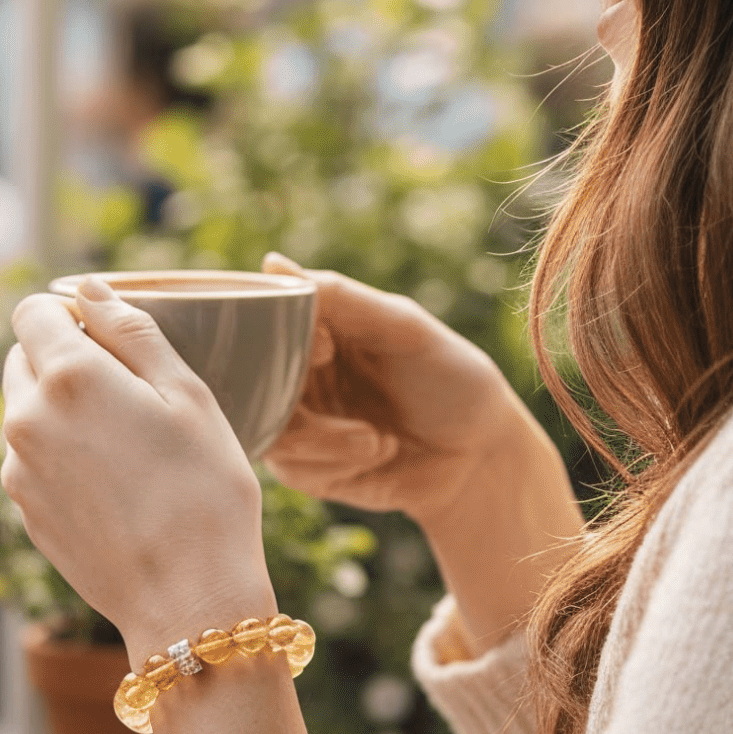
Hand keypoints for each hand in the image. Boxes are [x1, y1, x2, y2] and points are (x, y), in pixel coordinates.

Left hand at [2, 280, 275, 660]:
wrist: (189, 602)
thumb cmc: (205, 492)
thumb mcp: (187, 395)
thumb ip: (132, 330)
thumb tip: (88, 289)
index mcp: (66, 377)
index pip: (31, 312)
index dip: (70, 315)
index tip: (110, 338)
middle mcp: (25, 419)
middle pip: (23, 359)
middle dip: (63, 360)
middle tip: (128, 394)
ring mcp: (18, 471)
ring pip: (26, 412)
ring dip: (61, 411)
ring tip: (127, 448)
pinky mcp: (24, 512)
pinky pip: (33, 461)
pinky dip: (62, 457)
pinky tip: (115, 487)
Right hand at [260, 255, 582, 648]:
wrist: (481, 455)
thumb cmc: (451, 379)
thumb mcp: (403, 328)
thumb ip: (340, 298)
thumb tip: (270, 264)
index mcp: (316, 332)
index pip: (259, 325)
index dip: (277, 339)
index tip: (326, 349)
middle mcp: (298, 375)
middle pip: (251, 383)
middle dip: (295, 396)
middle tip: (342, 396)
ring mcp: (300, 423)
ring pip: (269, 430)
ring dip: (323, 439)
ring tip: (373, 439)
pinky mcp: (308, 469)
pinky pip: (289, 468)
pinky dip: (334, 463)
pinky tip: (376, 453)